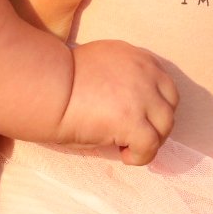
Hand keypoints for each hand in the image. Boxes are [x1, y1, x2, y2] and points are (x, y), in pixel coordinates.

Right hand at [55, 38, 179, 163]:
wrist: (42, 88)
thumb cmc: (59, 81)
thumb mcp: (100, 66)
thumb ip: (122, 78)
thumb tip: (133, 108)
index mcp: (136, 57)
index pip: (163, 83)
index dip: (154, 105)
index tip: (138, 117)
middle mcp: (145, 73)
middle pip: (170, 104)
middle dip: (156, 123)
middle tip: (135, 136)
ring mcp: (141, 96)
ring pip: (165, 126)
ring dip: (150, 140)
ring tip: (126, 146)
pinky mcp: (132, 120)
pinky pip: (151, 146)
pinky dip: (141, 156)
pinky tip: (124, 155)